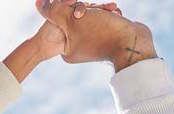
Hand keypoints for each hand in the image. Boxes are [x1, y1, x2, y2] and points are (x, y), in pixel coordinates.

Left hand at [36, 0, 154, 69]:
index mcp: (68, 49)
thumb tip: (38, 3)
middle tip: (97, 11)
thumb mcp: (72, 19)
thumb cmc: (102, 32)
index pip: (63, 21)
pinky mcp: (108, 37)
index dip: (72, 10)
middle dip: (89, 9)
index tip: (80, 12)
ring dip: (101, 10)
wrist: (134, 43)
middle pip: (77, 18)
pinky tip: (116, 16)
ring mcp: (95, 43)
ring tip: (111, 12)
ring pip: (92, 16)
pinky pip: (104, 20)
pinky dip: (109, 14)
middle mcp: (80, 47)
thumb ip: (53, 10)